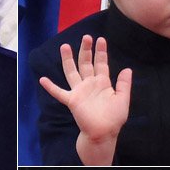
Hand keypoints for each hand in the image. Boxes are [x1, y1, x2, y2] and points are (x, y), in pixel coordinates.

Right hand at [39, 36, 131, 163]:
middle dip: (86, 50)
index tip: (101, 39)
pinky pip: (59, 93)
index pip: (101, 64)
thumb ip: (124, 84)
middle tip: (86, 36)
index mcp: (102, 83)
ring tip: (64, 46)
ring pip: (72, 72)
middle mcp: (89, 84)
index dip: (101, 52)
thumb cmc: (114, 118)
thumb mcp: (123, 99)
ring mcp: (80, 91)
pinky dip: (51, 87)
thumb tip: (127, 68)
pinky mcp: (72, 100)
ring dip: (68, 60)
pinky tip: (43, 79)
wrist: (104, 133)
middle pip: (86, 63)